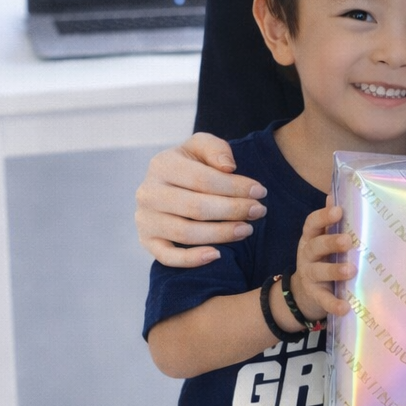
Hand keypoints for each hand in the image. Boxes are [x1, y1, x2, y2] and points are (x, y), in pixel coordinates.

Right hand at [135, 132, 268, 267]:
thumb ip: (216, 149)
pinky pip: (168, 257)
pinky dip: (192, 259)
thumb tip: (228, 167)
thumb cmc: (193, 163)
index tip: (260, 192)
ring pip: (186, 233)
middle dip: (233, 210)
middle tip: (259, 211)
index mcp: (162, 164)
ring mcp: (145, 219)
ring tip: (247, 229)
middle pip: (196, 207)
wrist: (169, 182)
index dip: (235, 187)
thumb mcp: (202, 146)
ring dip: (221, 234)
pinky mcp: (147, 241)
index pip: (203, 179)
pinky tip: (217, 255)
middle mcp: (148, 193)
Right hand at [291, 200, 354, 323]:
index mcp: (311, 238)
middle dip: (331, 242)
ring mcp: (309, 276)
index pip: (312, 224)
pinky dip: (333, 304)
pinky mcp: (315, 296)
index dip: (324, 216)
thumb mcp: (323, 238)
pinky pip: (323, 300)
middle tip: (349, 240)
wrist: (302, 294)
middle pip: (316, 246)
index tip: (338, 210)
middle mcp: (307, 255)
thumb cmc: (321, 258)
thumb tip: (335, 193)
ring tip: (351, 270)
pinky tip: (346, 306)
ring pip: (319, 272)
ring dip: (334, 270)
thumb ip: (330, 220)